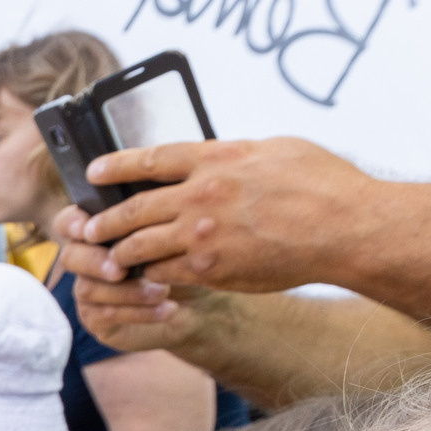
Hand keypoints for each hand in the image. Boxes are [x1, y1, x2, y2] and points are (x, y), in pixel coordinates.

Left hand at [57, 137, 375, 294]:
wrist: (345, 228)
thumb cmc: (323, 184)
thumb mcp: (275, 150)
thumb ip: (236, 155)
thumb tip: (214, 156)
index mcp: (216, 158)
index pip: (150, 159)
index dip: (115, 167)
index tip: (93, 173)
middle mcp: (200, 195)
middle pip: (132, 208)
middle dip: (102, 221)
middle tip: (84, 228)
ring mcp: (201, 235)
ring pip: (139, 245)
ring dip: (119, 253)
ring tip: (107, 259)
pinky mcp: (209, 269)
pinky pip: (163, 274)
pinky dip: (150, 277)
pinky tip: (143, 280)